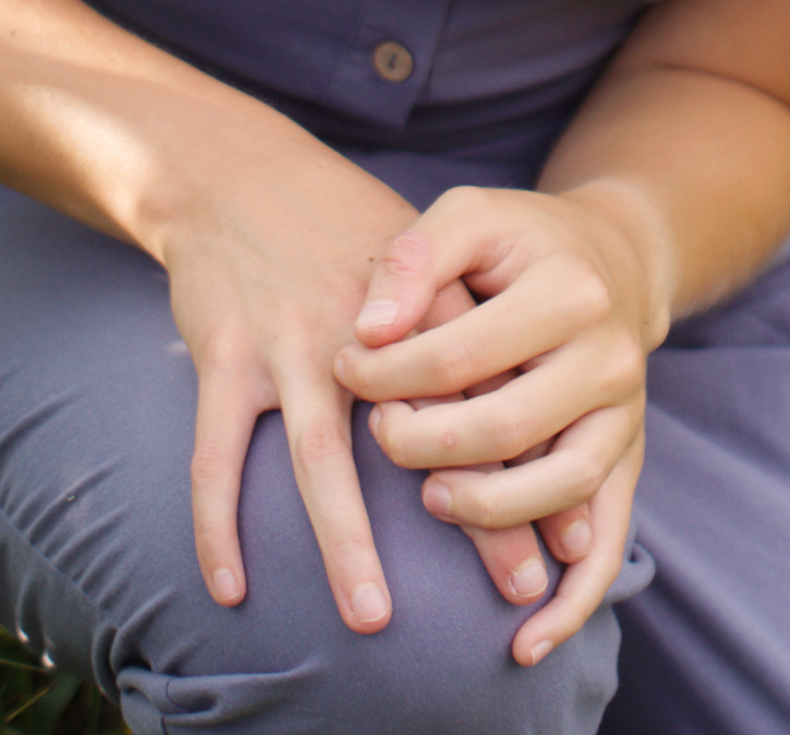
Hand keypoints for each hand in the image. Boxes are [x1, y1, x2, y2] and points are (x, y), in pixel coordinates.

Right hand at [157, 147, 554, 634]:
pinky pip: (217, 455)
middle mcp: (360, 325)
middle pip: (423, 431)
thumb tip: (529, 416)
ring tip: (373, 614)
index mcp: (423, 300)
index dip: (533, 463)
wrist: (241, 175)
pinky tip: (231, 586)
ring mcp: (288, 341)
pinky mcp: (225, 353)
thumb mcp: (421, 257)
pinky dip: (219, 523)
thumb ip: (470, 329)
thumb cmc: (343, 233)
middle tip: (519, 585)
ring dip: (347, 540)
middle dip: (474, 513)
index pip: (490, 392)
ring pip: (319, 456)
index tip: (573, 534)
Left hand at [333, 183, 664, 666]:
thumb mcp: (470, 214)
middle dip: (422, 442)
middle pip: (505, 428)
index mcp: (570, 289)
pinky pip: (607, 543)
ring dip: (481, 511)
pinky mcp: (629, 462)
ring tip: (427, 497)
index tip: (344, 366)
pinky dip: (572, 604)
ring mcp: (626, 417)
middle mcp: (611, 357)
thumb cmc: (521, 241)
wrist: (615, 261)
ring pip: (555, 491)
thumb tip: (368, 329)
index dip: (389, 371)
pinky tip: (525, 641)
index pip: (462, 351)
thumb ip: (414, 255)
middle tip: (378, 432)